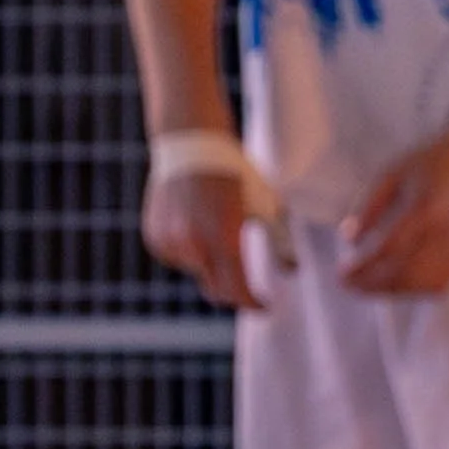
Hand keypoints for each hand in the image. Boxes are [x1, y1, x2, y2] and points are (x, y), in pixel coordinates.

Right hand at [141, 158, 293, 312]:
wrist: (190, 142)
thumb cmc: (235, 172)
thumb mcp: (265, 203)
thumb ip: (279, 241)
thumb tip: (293, 271)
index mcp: (223, 237)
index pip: (239, 291)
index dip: (254, 304)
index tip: (266, 306)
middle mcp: (194, 245)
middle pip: (217, 291)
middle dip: (235, 291)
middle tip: (249, 286)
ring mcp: (170, 243)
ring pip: (198, 273)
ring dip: (212, 266)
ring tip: (217, 229)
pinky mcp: (155, 239)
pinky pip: (179, 260)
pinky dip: (192, 254)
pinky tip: (197, 225)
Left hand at [340, 127, 448, 298]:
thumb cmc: (430, 162)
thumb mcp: (392, 173)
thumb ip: (368, 205)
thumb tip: (349, 240)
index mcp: (426, 207)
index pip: (391, 249)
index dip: (364, 267)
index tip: (342, 273)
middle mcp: (446, 232)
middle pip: (405, 273)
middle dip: (373, 286)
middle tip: (349, 285)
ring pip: (421, 285)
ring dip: (391, 291)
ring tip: (368, 284)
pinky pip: (439, 286)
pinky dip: (414, 290)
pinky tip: (396, 282)